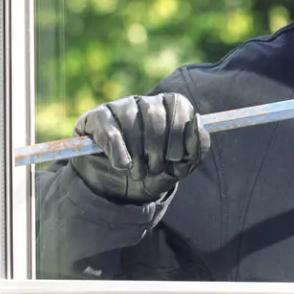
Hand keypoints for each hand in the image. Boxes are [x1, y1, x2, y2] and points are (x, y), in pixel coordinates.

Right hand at [69, 93, 210, 203]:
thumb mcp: (178, 169)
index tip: (177, 158)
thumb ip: (196, 149)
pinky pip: (111, 131)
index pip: (180, 105)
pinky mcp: (97, 118)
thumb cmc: (152, 175)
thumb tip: (197, 121)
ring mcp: (119, 107)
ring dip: (138, 156)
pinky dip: (120, 152)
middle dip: (159, 150)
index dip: (181, 134)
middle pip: (157, 115)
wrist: (115, 192)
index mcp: (168, 108)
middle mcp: (144, 102)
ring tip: (138, 173)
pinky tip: (123, 165)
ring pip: (133, 124)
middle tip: (156, 169)